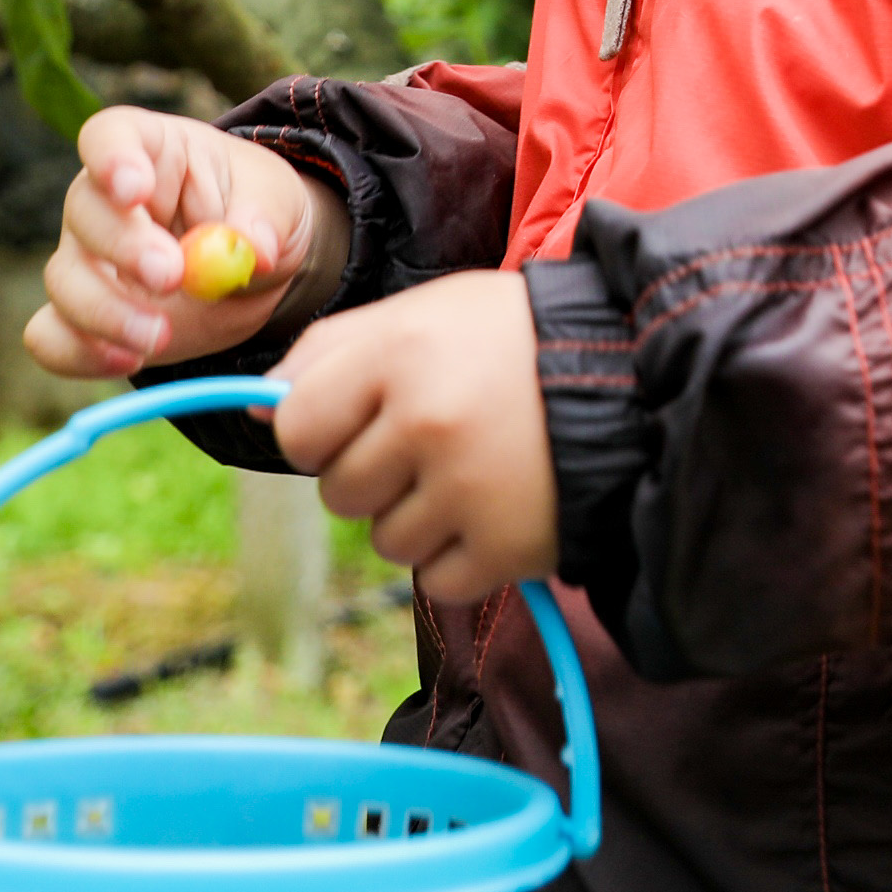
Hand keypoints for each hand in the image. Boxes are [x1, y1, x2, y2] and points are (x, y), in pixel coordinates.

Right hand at [24, 104, 337, 380]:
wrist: (250, 268)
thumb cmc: (256, 211)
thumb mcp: (277, 202)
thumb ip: (264, 220)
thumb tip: (252, 250)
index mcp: (151, 148)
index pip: (110, 136)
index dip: (112, 159)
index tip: (133, 190)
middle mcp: (103, 199)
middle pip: (84, 210)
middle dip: (124, 247)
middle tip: (171, 277)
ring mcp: (84, 257)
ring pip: (64, 278)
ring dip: (107, 312)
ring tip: (162, 334)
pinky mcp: (80, 315)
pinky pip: (51, 335)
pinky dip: (78, 353)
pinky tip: (126, 361)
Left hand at [274, 270, 559, 603]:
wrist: (635, 377)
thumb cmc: (513, 340)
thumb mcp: (426, 311)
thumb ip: (333, 348)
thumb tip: (256, 406)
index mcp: (400, 352)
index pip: (296, 429)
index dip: (322, 430)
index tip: (362, 419)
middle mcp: (427, 422)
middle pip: (339, 492)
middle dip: (376, 473)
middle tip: (436, 439)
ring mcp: (467, 490)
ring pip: (385, 541)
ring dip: (420, 517)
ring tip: (475, 470)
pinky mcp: (505, 548)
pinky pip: (436, 580)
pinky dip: (461, 557)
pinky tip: (497, 508)